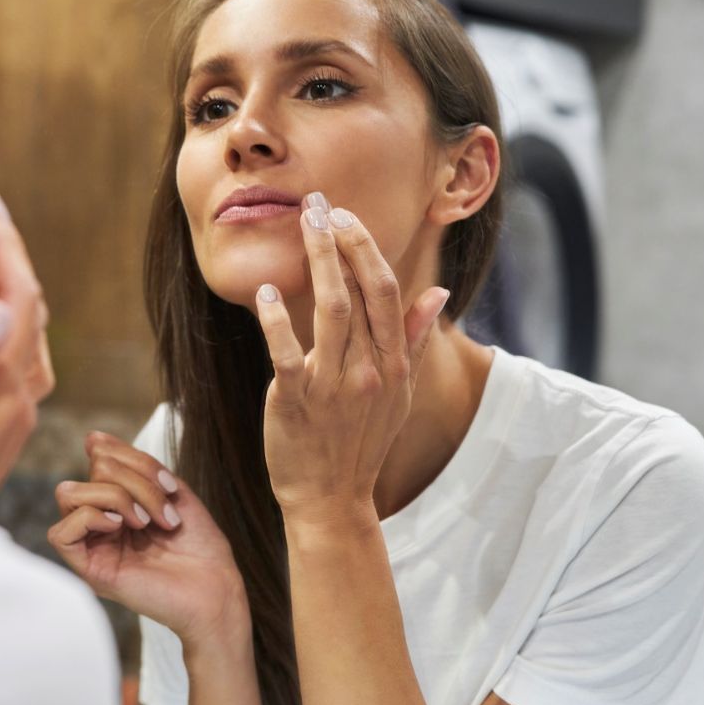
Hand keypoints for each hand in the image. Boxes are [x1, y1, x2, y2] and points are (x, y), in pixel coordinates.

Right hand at [47, 432, 247, 648]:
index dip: (134, 459)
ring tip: (145, 523)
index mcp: (120, 503)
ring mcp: (94, 546)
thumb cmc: (199, 545)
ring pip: (69, 495)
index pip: (101, 458)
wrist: (217, 587)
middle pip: (90, 473)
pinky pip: (60, 533)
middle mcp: (102, 523)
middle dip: (133, 482)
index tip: (170, 485)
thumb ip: (134, 464)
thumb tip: (91, 438)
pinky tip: (121, 527)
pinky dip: (90, 518)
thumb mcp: (170, 490)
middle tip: (163, 514)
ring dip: (115, 497)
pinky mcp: (90, 570)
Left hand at [253, 193, 447, 516]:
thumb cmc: (361, 442)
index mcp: (394, 365)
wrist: (331, 500)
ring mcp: (333, 387)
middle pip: (359, 293)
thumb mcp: (400, 394)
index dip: (367, 250)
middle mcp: (369, 371)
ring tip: (302, 226)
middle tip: (320, 205)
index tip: (347, 217)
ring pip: (330, 313)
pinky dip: (277, 322)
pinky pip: (286, 355)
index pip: (387, 293)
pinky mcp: (295, 402)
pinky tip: (266, 294)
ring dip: (316, 264)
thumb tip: (437, 292)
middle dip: (340, 243)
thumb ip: (416, 340)